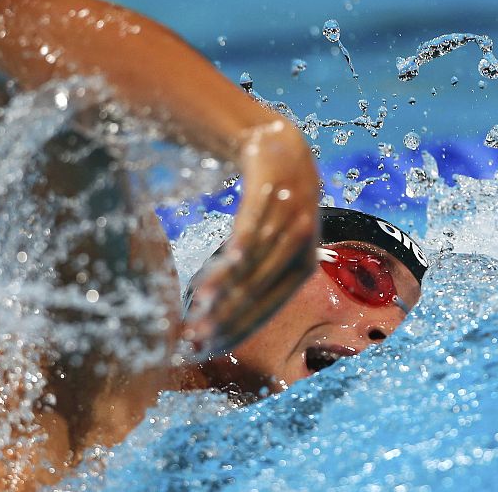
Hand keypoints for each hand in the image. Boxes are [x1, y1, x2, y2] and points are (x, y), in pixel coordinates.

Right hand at [185, 119, 319, 353]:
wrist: (280, 149)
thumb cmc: (269, 208)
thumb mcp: (266, 246)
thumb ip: (248, 277)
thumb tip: (213, 312)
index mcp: (301, 271)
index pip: (266, 311)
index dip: (235, 330)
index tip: (204, 347)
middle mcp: (302, 250)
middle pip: (259, 292)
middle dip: (226, 316)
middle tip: (195, 335)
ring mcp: (291, 220)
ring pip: (255, 262)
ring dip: (227, 285)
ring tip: (199, 304)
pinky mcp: (275, 193)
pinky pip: (255, 223)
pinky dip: (242, 243)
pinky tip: (226, 259)